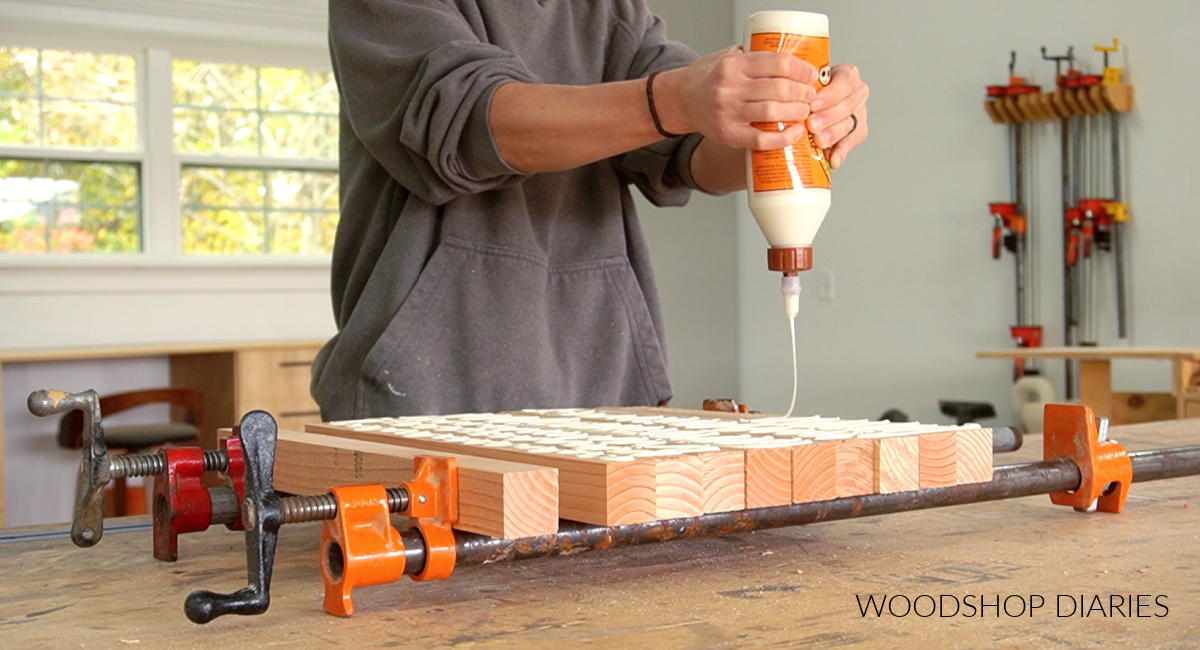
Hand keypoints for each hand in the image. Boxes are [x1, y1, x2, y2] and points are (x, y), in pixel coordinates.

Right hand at [656, 47, 818, 150]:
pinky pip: (762, 139)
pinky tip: (795, 132)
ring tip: (805, 111)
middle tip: (811, 95)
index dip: (801, 69)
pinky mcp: (728, 135)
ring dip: (797, 112)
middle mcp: (730, 88)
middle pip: (779, 88)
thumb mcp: (726, 58)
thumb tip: (792, 61)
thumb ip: (754, 58)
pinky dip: (784, 137)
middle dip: (803, 92)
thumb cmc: (708, 78)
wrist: (680, 100)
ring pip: (773, 113)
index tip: (811, 74)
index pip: (777, 63)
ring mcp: (728, 113)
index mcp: (733, 65)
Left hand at [806, 64, 868, 168]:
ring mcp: (860, 113)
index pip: (845, 82)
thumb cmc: (806, 89)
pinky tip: (833, 159)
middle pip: (847, 105)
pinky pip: (851, 143)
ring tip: (818, 141)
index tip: (813, 105)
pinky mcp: (858, 132)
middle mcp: (858, 93)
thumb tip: (794, 93)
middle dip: (828, 117)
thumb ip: (804, 86)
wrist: (808, 103)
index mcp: (848, 75)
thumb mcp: (806, 81)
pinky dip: (841, 152)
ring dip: (833, 134)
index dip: (829, 95)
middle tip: (812, 125)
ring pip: (850, 124)